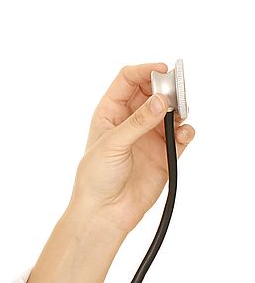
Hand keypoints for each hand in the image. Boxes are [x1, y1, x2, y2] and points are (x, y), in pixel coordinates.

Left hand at [70, 63, 195, 233]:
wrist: (105, 212)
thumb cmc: (96, 178)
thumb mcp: (112, 144)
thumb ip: (138, 122)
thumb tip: (161, 100)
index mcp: (110, 112)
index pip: (128, 80)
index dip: (145, 71)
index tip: (163, 70)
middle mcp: (130, 121)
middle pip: (153, 91)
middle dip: (167, 88)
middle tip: (176, 94)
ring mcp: (149, 136)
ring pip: (171, 111)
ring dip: (179, 110)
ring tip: (178, 118)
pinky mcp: (164, 153)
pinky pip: (182, 134)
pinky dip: (186, 131)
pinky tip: (182, 135)